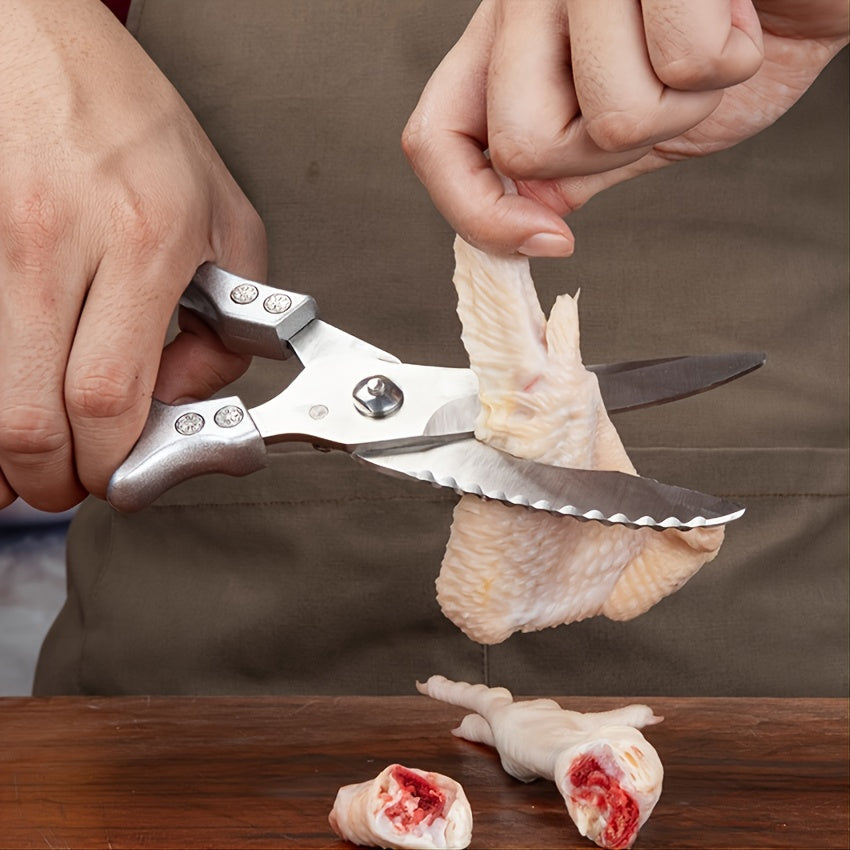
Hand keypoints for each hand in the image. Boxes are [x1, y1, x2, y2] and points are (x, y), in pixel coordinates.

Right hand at [0, 0, 266, 510]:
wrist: (39, 41)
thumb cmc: (135, 126)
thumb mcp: (225, 218)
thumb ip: (229, 323)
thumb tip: (186, 396)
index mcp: (146, 237)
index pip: (110, 395)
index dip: (112, 460)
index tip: (123, 473)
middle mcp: (58, 240)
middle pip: (32, 415)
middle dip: (54, 478)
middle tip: (72, 483)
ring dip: (7, 455)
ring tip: (33, 463)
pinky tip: (2, 416)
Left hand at [403, 0, 848, 256]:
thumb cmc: (721, 41)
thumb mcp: (631, 121)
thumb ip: (566, 166)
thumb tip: (520, 215)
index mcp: (505, 40)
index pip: (436, 139)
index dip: (477, 211)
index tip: (550, 241)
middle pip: (522, 145)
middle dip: (607, 155)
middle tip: (654, 96)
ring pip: (612, 118)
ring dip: (681, 107)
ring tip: (701, 48)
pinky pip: (685, 62)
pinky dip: (730, 61)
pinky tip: (733, 17)